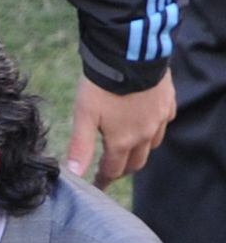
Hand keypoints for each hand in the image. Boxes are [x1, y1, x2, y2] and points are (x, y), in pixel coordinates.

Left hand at [65, 71, 174, 190]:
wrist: (130, 54)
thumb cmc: (102, 86)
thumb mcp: (84, 116)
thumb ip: (80, 147)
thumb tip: (73, 174)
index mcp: (123, 141)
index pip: (113, 171)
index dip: (103, 181)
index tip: (96, 187)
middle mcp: (146, 134)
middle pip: (135, 163)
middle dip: (121, 169)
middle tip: (109, 170)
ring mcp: (159, 118)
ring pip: (152, 145)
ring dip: (139, 151)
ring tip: (126, 148)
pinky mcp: (168, 102)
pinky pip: (164, 123)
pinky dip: (154, 129)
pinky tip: (146, 123)